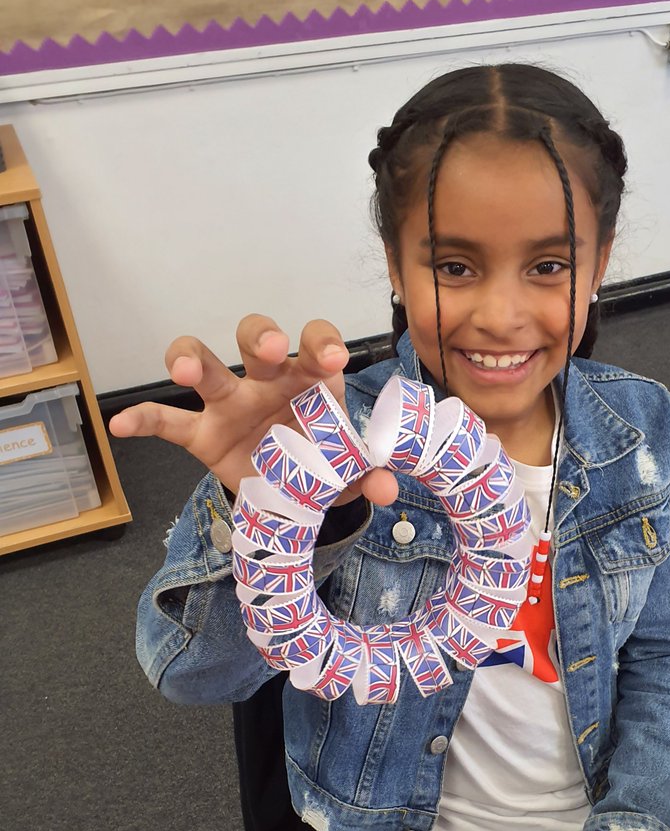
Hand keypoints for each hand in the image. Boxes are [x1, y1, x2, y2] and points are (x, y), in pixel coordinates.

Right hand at [109, 315, 398, 503]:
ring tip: (183, 371)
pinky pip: (166, 422)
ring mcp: (229, 404)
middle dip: (261, 337)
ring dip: (192, 359)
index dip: (322, 343)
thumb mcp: (348, 472)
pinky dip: (142, 420)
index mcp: (310, 381)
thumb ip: (369, 475)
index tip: (332, 356)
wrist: (287, 493)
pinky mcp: (200, 433)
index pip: (316, 345)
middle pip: (256, 339)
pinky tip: (120, 425)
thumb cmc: (318, 461)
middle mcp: (267, 381)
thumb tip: (388, 489)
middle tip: (270, 350)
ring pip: (206, 365)